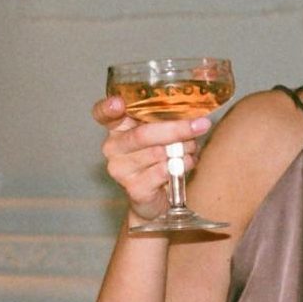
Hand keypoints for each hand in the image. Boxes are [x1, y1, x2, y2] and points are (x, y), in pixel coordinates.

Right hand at [93, 95, 211, 221]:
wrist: (154, 198)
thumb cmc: (158, 157)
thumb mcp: (159, 133)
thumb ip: (166, 119)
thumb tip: (193, 111)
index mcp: (117, 127)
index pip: (102, 114)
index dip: (107, 107)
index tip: (118, 103)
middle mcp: (113, 147)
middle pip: (142, 134)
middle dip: (175, 129)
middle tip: (200, 125)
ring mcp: (121, 169)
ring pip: (157, 153)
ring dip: (183, 148)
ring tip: (192, 147)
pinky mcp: (134, 188)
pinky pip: (163, 171)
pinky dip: (182, 164)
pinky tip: (188, 162)